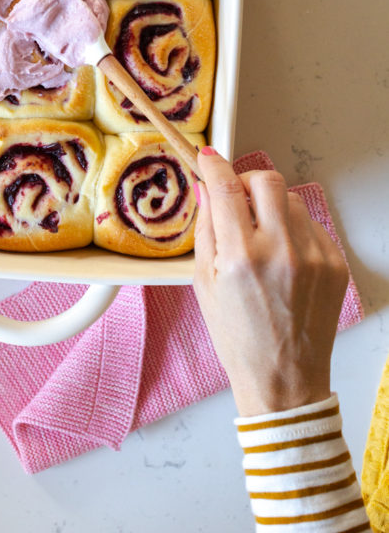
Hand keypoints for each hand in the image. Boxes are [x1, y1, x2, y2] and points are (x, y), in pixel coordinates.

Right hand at [193, 149, 348, 416]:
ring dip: (272, 207)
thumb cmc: (238, 337)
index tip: (208, 158)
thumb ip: (205, 229)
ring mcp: (313, 257)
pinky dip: (294, 231)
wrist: (284, 380)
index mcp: (240, 257)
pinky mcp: (335, 265)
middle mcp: (280, 252)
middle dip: (247, 181)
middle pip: (267, 180)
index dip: (214, 165)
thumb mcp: (204, 283)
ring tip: (261, 236)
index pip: (226, 188)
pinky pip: (312, 226)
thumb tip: (205, 188)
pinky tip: (284, 259)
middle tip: (237, 196)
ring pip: (292, 200)